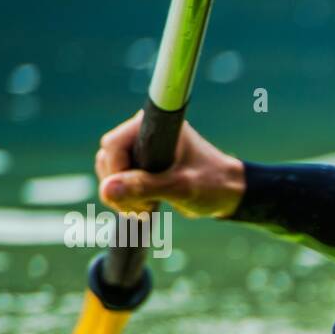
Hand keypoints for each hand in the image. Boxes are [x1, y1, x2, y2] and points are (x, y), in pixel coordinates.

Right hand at [95, 112, 245, 218]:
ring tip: (149, 207)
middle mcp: (142, 132)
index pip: (113, 145)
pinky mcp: (140, 165)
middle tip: (146, 206)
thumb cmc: (212, 184)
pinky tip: (145, 207)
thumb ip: (145, 187)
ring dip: (123, 196)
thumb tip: (107, 189)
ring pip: (110, 173)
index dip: (117, 172)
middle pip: (107, 161)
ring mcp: (139, 150)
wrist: (228, 193)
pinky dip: (126, 198)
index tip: (139, 192)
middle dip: (120, 189)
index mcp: (154, 126)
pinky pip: (117, 182)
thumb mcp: (181, 187)